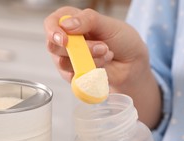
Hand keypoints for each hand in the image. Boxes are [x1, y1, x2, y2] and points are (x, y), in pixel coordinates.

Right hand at [43, 6, 161, 127]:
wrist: (132, 63)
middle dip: (81, 48)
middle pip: (54, 46)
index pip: (51, 23)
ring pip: (64, 63)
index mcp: (71, 20)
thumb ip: (88, 20)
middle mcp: (66, 39)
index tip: (65, 40)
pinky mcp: (73, 75)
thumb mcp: (109, 24)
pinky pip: (72, 76)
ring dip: (89, 60)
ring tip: (106, 54)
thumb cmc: (121, 40)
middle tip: (102, 47)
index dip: (53, 31)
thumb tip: (67, 25)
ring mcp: (68, 59)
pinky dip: (90, 72)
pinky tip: (102, 66)